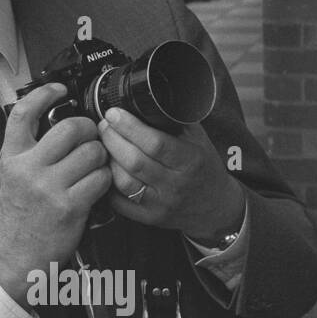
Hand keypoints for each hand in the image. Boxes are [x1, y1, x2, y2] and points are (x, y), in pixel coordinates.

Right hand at [0, 83, 111, 300]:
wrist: (18, 253)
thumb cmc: (22, 212)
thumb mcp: (15, 174)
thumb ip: (31, 148)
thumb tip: (60, 118)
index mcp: (13, 156)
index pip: (23, 113)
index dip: (44, 94)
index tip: (60, 89)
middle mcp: (28, 168)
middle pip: (69, 128)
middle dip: (89, 130)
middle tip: (90, 138)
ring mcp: (49, 188)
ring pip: (91, 152)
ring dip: (101, 157)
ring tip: (94, 166)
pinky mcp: (70, 206)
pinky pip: (101, 179)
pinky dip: (105, 180)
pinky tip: (96, 186)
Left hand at [97, 107, 244, 240]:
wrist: (214, 206)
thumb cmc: (202, 167)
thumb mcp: (197, 140)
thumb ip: (172, 122)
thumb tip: (142, 99)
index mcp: (190, 161)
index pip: (156, 143)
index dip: (130, 127)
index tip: (114, 114)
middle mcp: (175, 185)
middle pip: (134, 161)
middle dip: (112, 139)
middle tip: (103, 125)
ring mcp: (160, 204)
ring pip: (123, 182)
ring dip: (107, 159)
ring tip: (102, 144)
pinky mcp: (147, 218)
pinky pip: (118, 201)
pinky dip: (107, 181)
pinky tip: (105, 167)